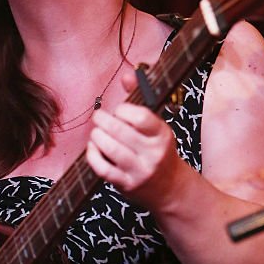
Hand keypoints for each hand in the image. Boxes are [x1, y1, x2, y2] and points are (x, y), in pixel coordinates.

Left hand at [86, 69, 180, 211]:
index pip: (141, 117)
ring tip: (96, 133)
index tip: (119, 111)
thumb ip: (139, 100)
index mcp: (162, 135)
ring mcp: (140, 171)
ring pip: (111, 149)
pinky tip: (93, 148)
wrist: (170, 189)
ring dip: (97, 137)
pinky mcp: (127, 185)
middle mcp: (153, 153)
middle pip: (121, 132)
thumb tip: (127, 75)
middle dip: (103, 121)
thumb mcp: (155, 127)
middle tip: (99, 118)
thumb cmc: (157, 151)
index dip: (124, 110)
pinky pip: (103, 169)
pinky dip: (93, 156)